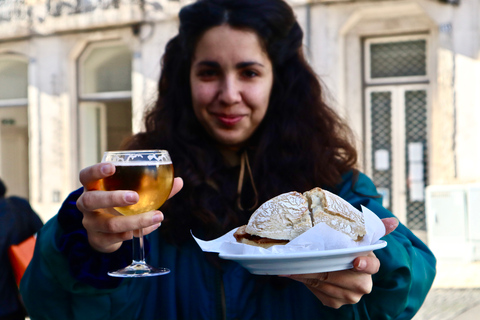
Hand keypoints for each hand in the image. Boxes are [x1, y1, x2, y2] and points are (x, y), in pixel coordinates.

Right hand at [76, 162, 182, 252]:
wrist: (104, 235)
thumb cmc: (118, 206)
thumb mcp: (130, 194)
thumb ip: (153, 188)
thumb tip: (179, 181)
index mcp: (93, 187)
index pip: (86, 176)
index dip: (96, 171)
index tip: (112, 167)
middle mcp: (86, 205)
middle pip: (91, 200)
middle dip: (113, 198)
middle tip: (135, 197)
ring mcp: (91, 224)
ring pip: (110, 224)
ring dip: (136, 221)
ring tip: (158, 216)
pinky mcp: (99, 240)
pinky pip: (118, 238)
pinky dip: (139, 231)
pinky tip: (153, 226)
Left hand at [280, 217, 398, 308]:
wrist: (333, 264)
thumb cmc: (346, 247)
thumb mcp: (357, 236)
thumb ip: (374, 227)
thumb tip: (394, 221)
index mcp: (371, 266)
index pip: (373, 267)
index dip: (364, 264)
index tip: (356, 261)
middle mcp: (364, 284)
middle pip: (341, 276)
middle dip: (322, 267)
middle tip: (306, 259)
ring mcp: (351, 296)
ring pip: (326, 284)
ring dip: (308, 274)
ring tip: (295, 264)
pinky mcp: (336, 302)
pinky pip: (319, 292)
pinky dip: (307, 283)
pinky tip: (297, 273)